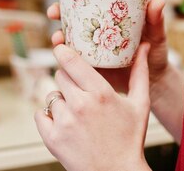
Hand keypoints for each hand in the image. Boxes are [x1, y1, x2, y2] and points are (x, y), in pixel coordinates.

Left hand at [35, 42, 151, 170]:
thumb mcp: (140, 104)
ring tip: (77, 112)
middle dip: (68, 78)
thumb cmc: (130, 138)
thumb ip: (140, 72)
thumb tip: (144, 45)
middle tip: (79, 89)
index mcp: (100, 93)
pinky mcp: (52, 138)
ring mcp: (64, 122)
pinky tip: (65, 122)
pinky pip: (40, 114)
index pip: (71, 61)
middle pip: (60, 75)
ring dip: (61, 99)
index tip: (61, 47)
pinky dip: (49, 116)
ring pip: (51, 95)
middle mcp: (80, 105)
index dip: (63, 50)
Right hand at [47, 0, 169, 93]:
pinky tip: (60, 54)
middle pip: (72, 12)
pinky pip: (72, 56)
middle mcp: (99, 24)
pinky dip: (63, 54)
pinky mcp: (89, 61)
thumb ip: (156, 19)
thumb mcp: (157, 34)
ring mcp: (92, 43)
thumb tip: (158, 1)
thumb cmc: (156, 52)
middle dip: (58, 9)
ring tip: (57, 37)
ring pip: (69, 33)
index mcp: (112, 11)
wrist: (154, 80)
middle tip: (54, 11)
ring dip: (58, 32)